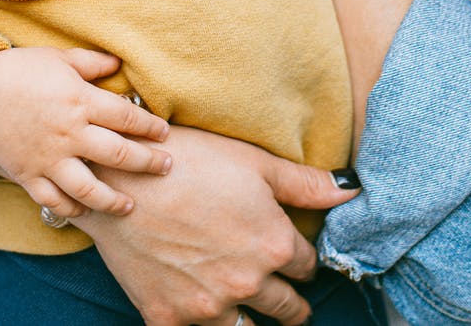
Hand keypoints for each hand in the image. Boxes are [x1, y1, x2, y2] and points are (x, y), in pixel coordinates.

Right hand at [0, 46, 170, 217]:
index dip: (151, 127)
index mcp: (80, 101)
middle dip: (147, 163)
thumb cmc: (20, 69)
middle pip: (118, 155)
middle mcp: (69, 133)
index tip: (165, 134)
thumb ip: (92, 63)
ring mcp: (48, 157)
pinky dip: (71, 209)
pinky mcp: (28, 174)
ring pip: (88, 188)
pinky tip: (86, 211)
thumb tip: (118, 65)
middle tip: (167, 167)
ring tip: (130, 205)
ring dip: (113, 200)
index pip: (127, 119)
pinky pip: (53, 199)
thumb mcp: (59, 58)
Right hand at [71, 125, 358, 325]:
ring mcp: (206, 307)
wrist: (118, 177)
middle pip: (287, 310)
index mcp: (275, 247)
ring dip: (252, 321)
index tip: (297, 259)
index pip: (308, 267)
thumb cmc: (188, 160)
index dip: (304, 260)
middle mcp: (247, 284)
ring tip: (250, 310)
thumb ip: (306, 183)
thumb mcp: (254, 162)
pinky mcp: (168, 318)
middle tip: (290, 303)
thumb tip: (352, 189)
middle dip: (291, 304)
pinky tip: (205, 316)